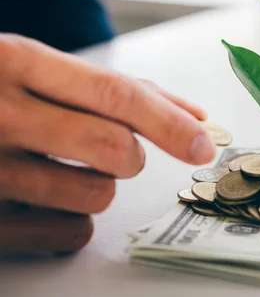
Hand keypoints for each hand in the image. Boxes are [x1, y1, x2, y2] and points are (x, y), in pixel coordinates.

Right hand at [0, 34, 215, 252]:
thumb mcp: (35, 69)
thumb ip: (113, 89)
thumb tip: (193, 115)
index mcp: (15, 62)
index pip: (115, 94)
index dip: (169, 122)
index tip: (204, 143)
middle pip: (114, 150)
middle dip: (131, 154)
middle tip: (113, 148)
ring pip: (96, 196)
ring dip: (97, 185)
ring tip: (58, 166)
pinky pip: (70, 234)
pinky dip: (73, 219)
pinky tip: (42, 197)